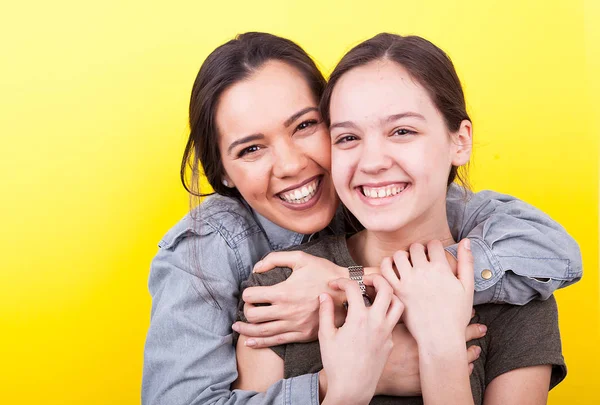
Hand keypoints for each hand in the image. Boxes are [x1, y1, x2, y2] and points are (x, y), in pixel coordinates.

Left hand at [232, 251, 346, 347]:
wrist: (347, 291)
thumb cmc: (324, 272)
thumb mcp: (301, 258)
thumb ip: (275, 259)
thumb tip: (256, 269)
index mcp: (283, 292)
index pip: (252, 297)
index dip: (246, 294)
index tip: (248, 292)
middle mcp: (286, 311)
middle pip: (253, 316)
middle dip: (245, 312)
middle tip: (245, 308)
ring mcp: (294, 325)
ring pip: (262, 331)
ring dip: (246, 330)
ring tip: (237, 327)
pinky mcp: (302, 334)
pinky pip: (276, 341)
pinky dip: (260, 343)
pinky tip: (250, 342)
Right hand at [319, 275, 402, 404]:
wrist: (353, 389)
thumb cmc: (337, 364)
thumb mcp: (326, 336)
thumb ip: (325, 312)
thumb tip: (324, 295)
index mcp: (359, 318)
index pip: (354, 287)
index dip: (342, 281)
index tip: (334, 284)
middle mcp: (377, 322)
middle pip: (386, 288)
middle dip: (375, 278)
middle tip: (364, 280)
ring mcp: (387, 332)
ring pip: (398, 303)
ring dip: (388, 294)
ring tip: (375, 294)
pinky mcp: (391, 342)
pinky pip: (394, 321)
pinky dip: (386, 312)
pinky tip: (374, 316)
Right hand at [374, 314, 485, 395]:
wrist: (375, 372)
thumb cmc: (379, 347)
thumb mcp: (388, 325)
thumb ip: (397, 311)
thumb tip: (400, 294)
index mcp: (424, 332)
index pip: (448, 320)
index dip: (461, 315)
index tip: (470, 311)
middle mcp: (432, 347)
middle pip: (458, 337)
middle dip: (471, 332)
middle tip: (482, 328)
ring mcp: (433, 363)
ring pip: (459, 357)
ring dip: (469, 352)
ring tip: (477, 348)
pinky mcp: (432, 377)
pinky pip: (452, 373)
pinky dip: (462, 368)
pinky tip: (468, 366)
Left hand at [381, 239, 473, 347]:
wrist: (440, 337)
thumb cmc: (456, 315)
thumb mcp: (468, 287)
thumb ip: (467, 262)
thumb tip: (466, 241)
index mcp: (441, 269)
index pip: (433, 244)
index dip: (434, 247)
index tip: (434, 255)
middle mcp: (423, 272)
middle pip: (416, 247)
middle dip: (419, 251)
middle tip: (421, 260)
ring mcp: (407, 281)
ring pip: (399, 255)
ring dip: (403, 256)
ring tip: (408, 264)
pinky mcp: (396, 291)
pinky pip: (385, 269)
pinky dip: (387, 265)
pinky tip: (394, 270)